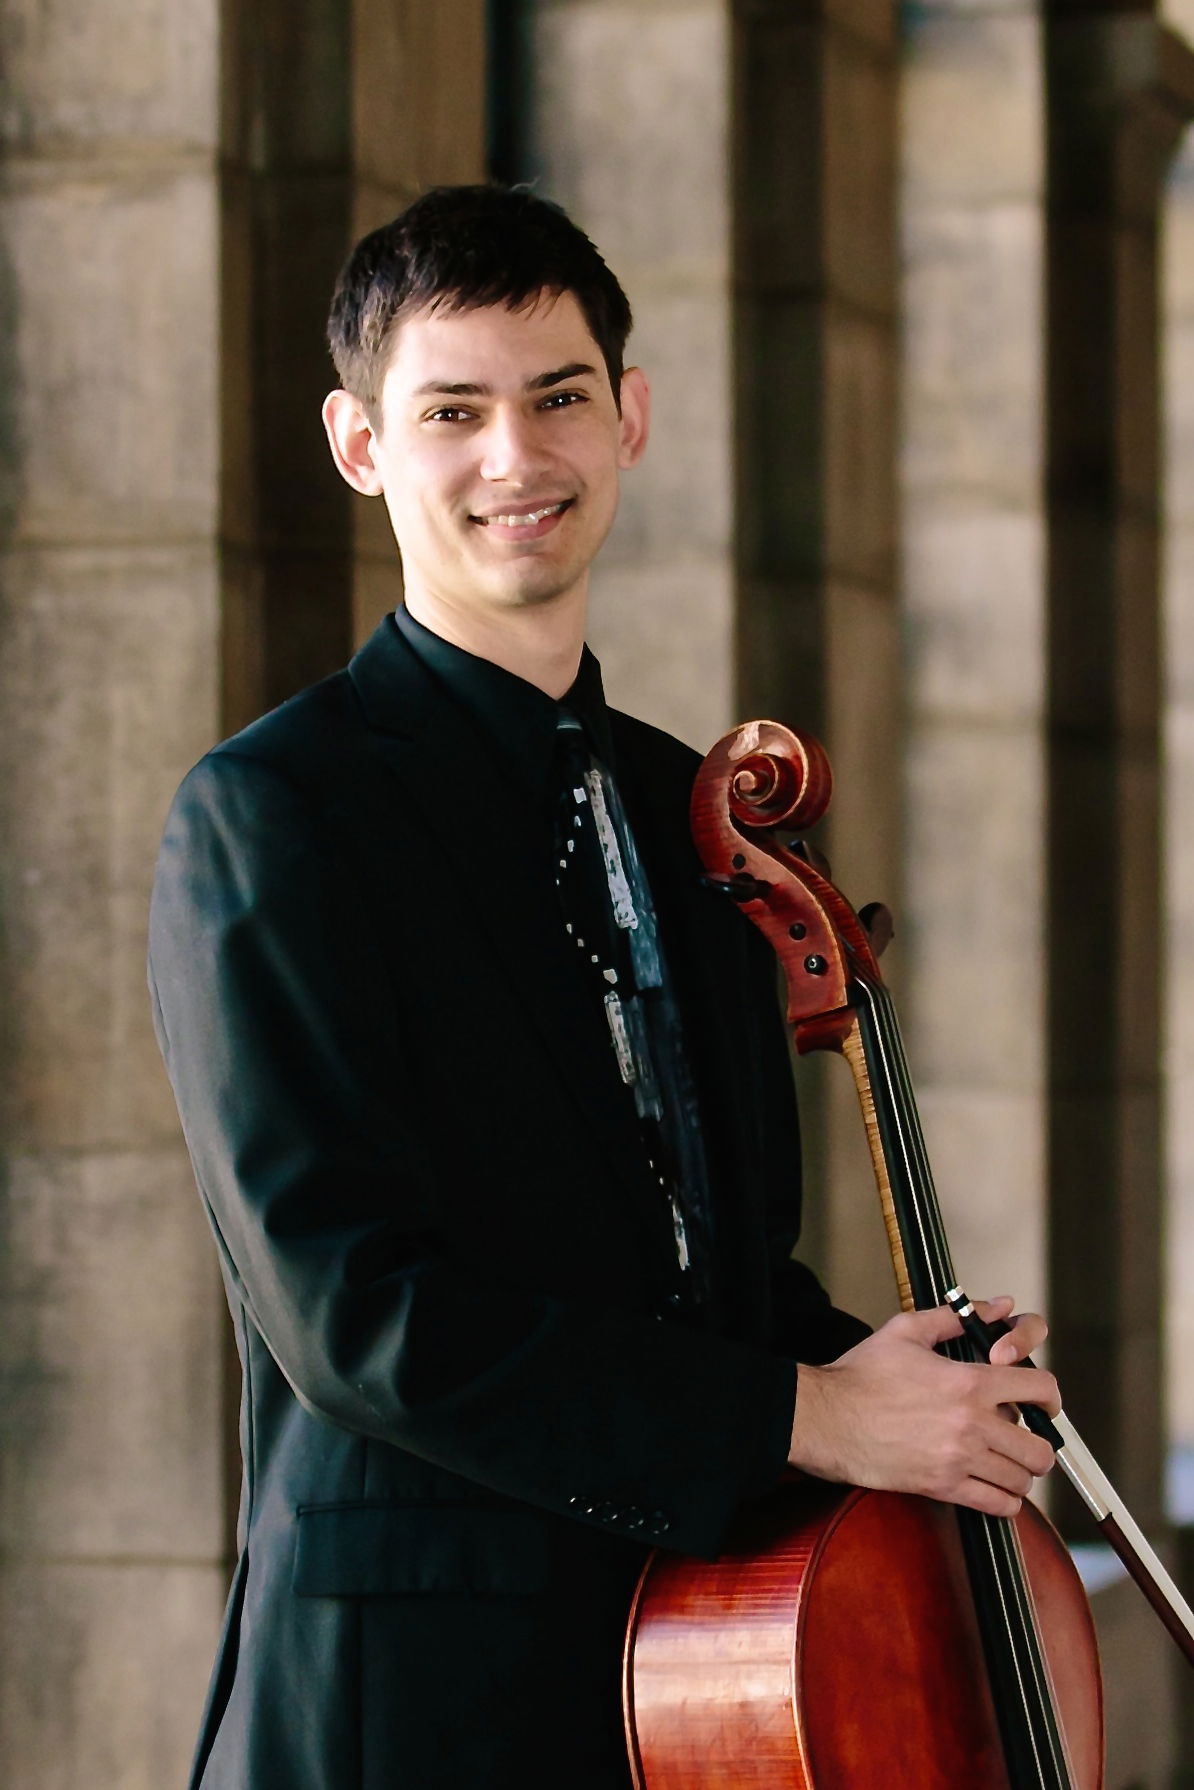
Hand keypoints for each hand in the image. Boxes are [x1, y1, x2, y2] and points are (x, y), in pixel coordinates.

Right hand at [787, 1296, 1058, 1517]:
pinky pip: (998, 1506)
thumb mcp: (906, 1331)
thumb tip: (1000, 1305)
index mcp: (969, 1382)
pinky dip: (1004, 1500)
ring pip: (1022, 1479)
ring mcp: (959, 1460)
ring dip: (1020, 1472)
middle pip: (1039, 1447)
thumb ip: (957, 1317)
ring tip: (1004, 1462)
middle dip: (1039, 1443)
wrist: (827, 1418)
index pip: (1039, 1389)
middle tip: (1023, 1438)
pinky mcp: (943, 1487)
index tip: (1044, 1405)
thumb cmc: (862, 1374)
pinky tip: (992, 1487)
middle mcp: (971, 1424)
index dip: (1050, 1396)